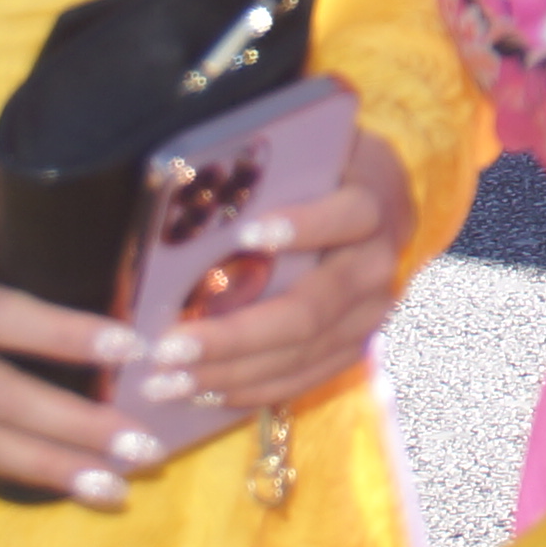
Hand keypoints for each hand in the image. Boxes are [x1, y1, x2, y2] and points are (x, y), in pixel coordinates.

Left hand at [126, 140, 417, 428]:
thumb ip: (266, 174)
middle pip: (310, 308)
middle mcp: (379, 263)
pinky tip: (202, 391)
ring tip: (166, 382)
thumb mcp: (307, 155)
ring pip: (302, 353)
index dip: (303, 226)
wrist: (378, 205)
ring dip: (230, 371)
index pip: (348, 215)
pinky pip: (305, 378)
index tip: (245, 236)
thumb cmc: (320, 173)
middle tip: (168, 348)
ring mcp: (372, 313)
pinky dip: (252, 388)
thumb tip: (189, 197)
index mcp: (373, 201)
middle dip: (234, 334)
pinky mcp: (357, 346)